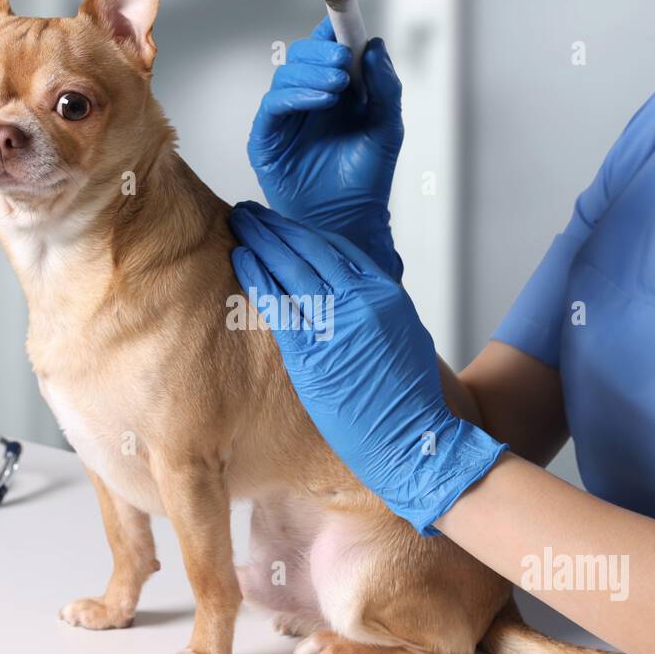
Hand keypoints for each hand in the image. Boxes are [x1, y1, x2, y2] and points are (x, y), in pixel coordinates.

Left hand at [230, 201, 505, 534]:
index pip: (336, 248)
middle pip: (309, 250)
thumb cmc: (408, 395)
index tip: (281, 225)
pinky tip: (242, 261)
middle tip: (250, 214)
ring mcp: (336, 324)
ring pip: (291, 268)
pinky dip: (258, 277)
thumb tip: (344, 292)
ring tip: (241, 225)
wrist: (414, 438)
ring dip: (262, 242)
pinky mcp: (311, 353)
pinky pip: (278, 305)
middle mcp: (361, 300)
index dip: (303, 232)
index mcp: (384, 292)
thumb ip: (372, 306)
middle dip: (276, 228)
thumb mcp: (401, 333)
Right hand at [247, 17, 404, 280]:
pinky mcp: (267, 138)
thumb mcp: (387, 128)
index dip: (334, 23)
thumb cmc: (367, 178)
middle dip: (323, 51)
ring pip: (286, 74)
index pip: (329, 46)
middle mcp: (308, 98)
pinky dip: (297, 95)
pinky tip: (322, 100)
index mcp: (336, 90)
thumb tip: (376, 45)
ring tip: (338, 87)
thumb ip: (384, 87)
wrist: (348, 221)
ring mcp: (285, 117)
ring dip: (312, 73)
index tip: (341, 3)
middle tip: (344, 62)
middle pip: (303, 54)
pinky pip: (274, 105)